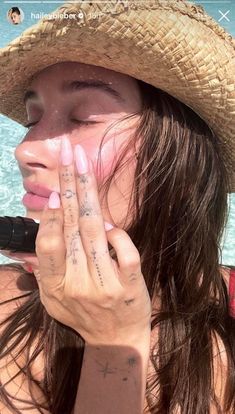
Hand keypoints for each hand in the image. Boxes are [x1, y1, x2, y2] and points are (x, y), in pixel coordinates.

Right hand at [33, 139, 151, 345]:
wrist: (116, 340)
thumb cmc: (83, 313)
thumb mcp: (53, 299)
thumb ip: (45, 268)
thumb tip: (42, 228)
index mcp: (56, 285)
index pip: (51, 244)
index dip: (53, 216)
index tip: (58, 192)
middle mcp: (79, 283)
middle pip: (73, 226)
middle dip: (70, 185)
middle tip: (69, 154)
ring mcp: (106, 284)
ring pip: (96, 233)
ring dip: (90, 195)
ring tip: (84, 166)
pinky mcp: (130, 285)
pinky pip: (126, 252)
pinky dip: (119, 235)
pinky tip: (111, 224)